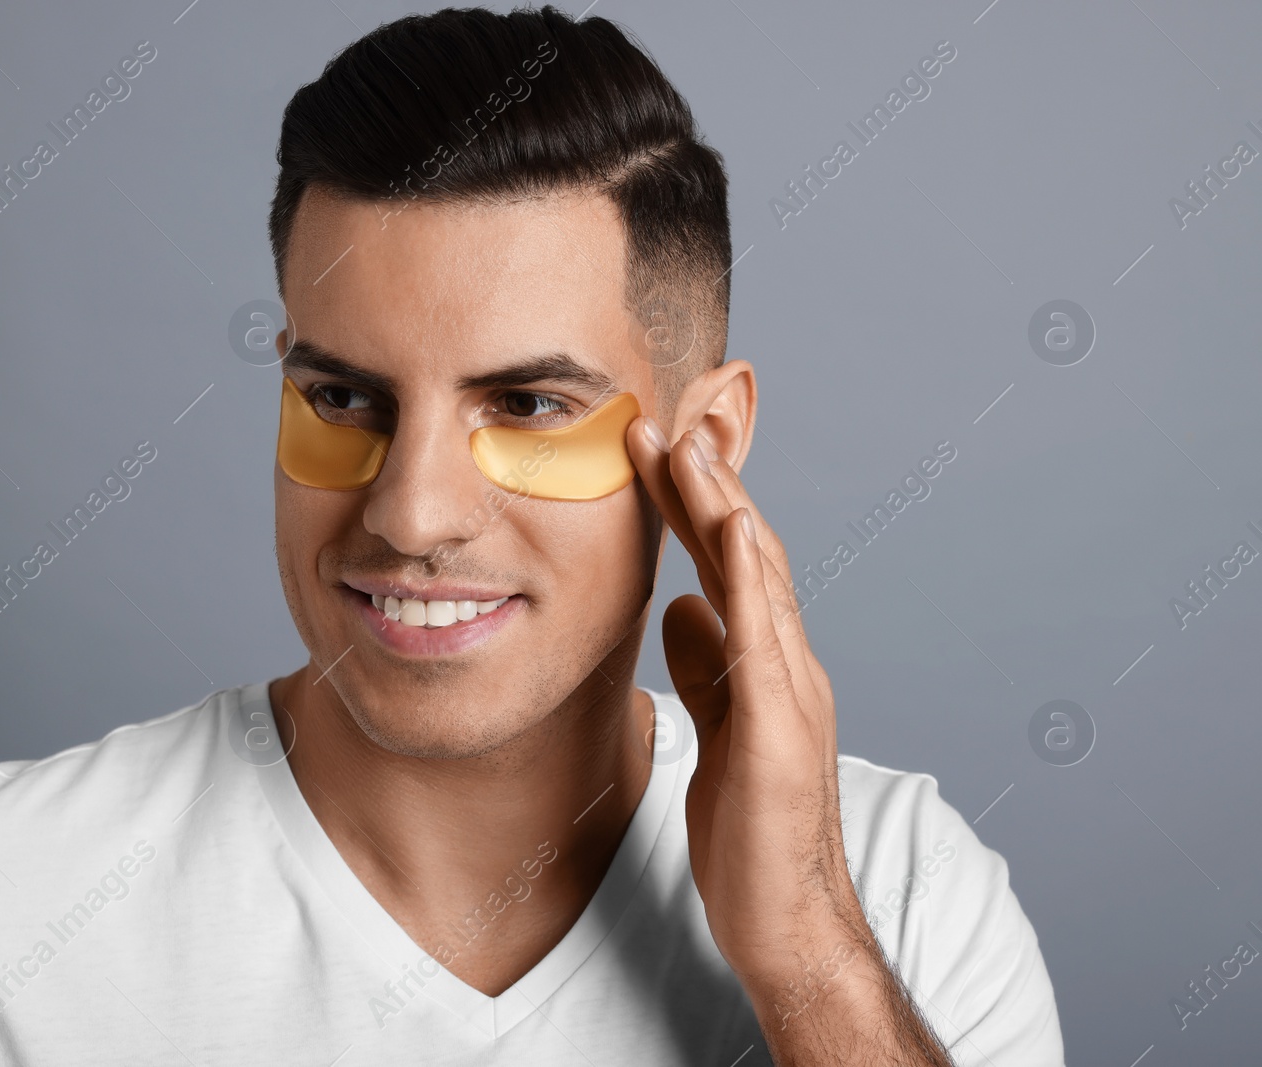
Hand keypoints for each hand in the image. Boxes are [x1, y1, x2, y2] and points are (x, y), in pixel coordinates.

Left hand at [626, 416, 851, 975]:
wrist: (782, 918)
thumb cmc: (748, 830)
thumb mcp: (714, 730)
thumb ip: (707, 668)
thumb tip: (682, 607)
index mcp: (763, 664)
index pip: (725, 564)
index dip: (692, 505)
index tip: (652, 449)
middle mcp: (786, 664)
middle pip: (744, 554)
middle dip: (705, 485)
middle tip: (663, 420)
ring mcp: (791, 694)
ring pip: (761, 581)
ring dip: (726, 509)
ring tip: (692, 448)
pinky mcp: (782, 733)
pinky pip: (768, 644)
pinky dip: (754, 582)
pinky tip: (737, 532)